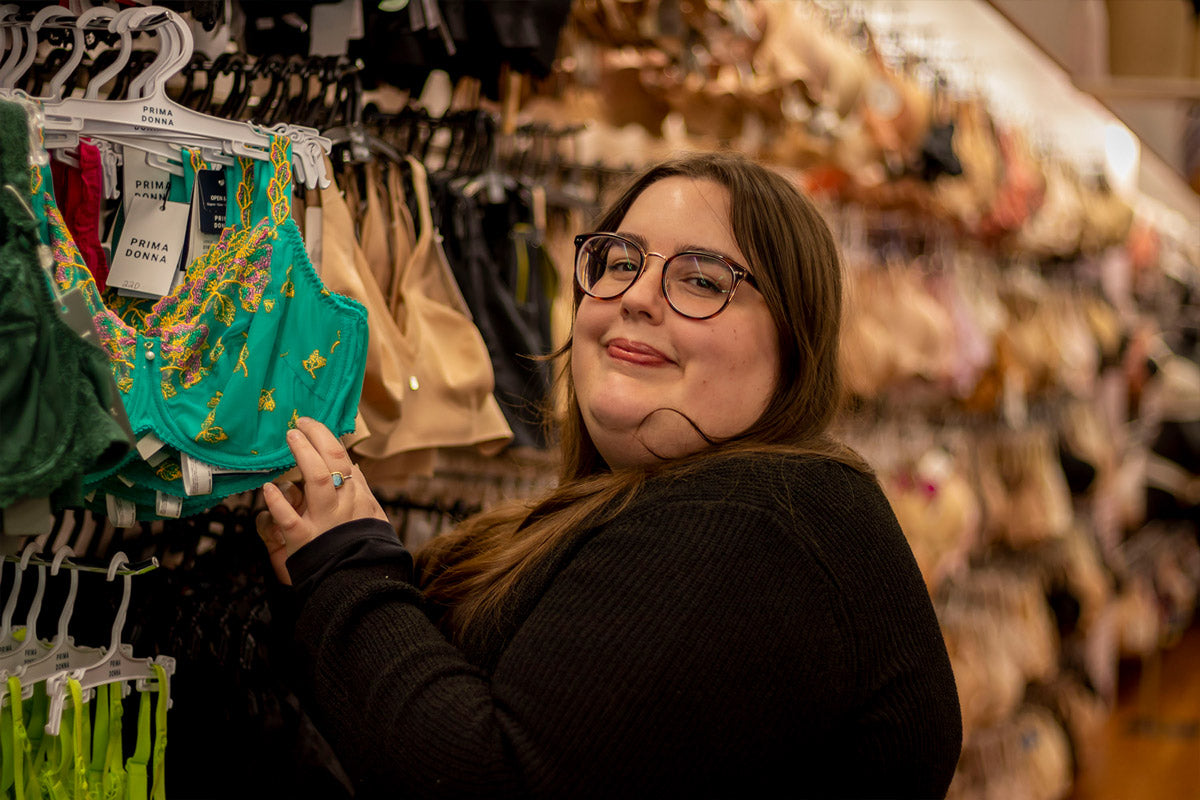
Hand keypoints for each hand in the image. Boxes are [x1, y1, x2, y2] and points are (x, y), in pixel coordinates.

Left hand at [257, 417, 386, 583]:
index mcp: (355, 496)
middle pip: (331, 463)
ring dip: (303, 457)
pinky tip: (268, 490)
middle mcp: (341, 504)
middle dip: (314, 439)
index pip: (342, 458)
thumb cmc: (362, 546)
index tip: (309, 423)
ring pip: (318, 481)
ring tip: (291, 439)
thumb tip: (352, 464)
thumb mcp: (370, 515)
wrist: (359, 582)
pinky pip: (289, 520)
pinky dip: (278, 504)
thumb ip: (360, 488)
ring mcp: (322, 522)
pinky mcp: (303, 542)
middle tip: (297, 424)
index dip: (324, 436)